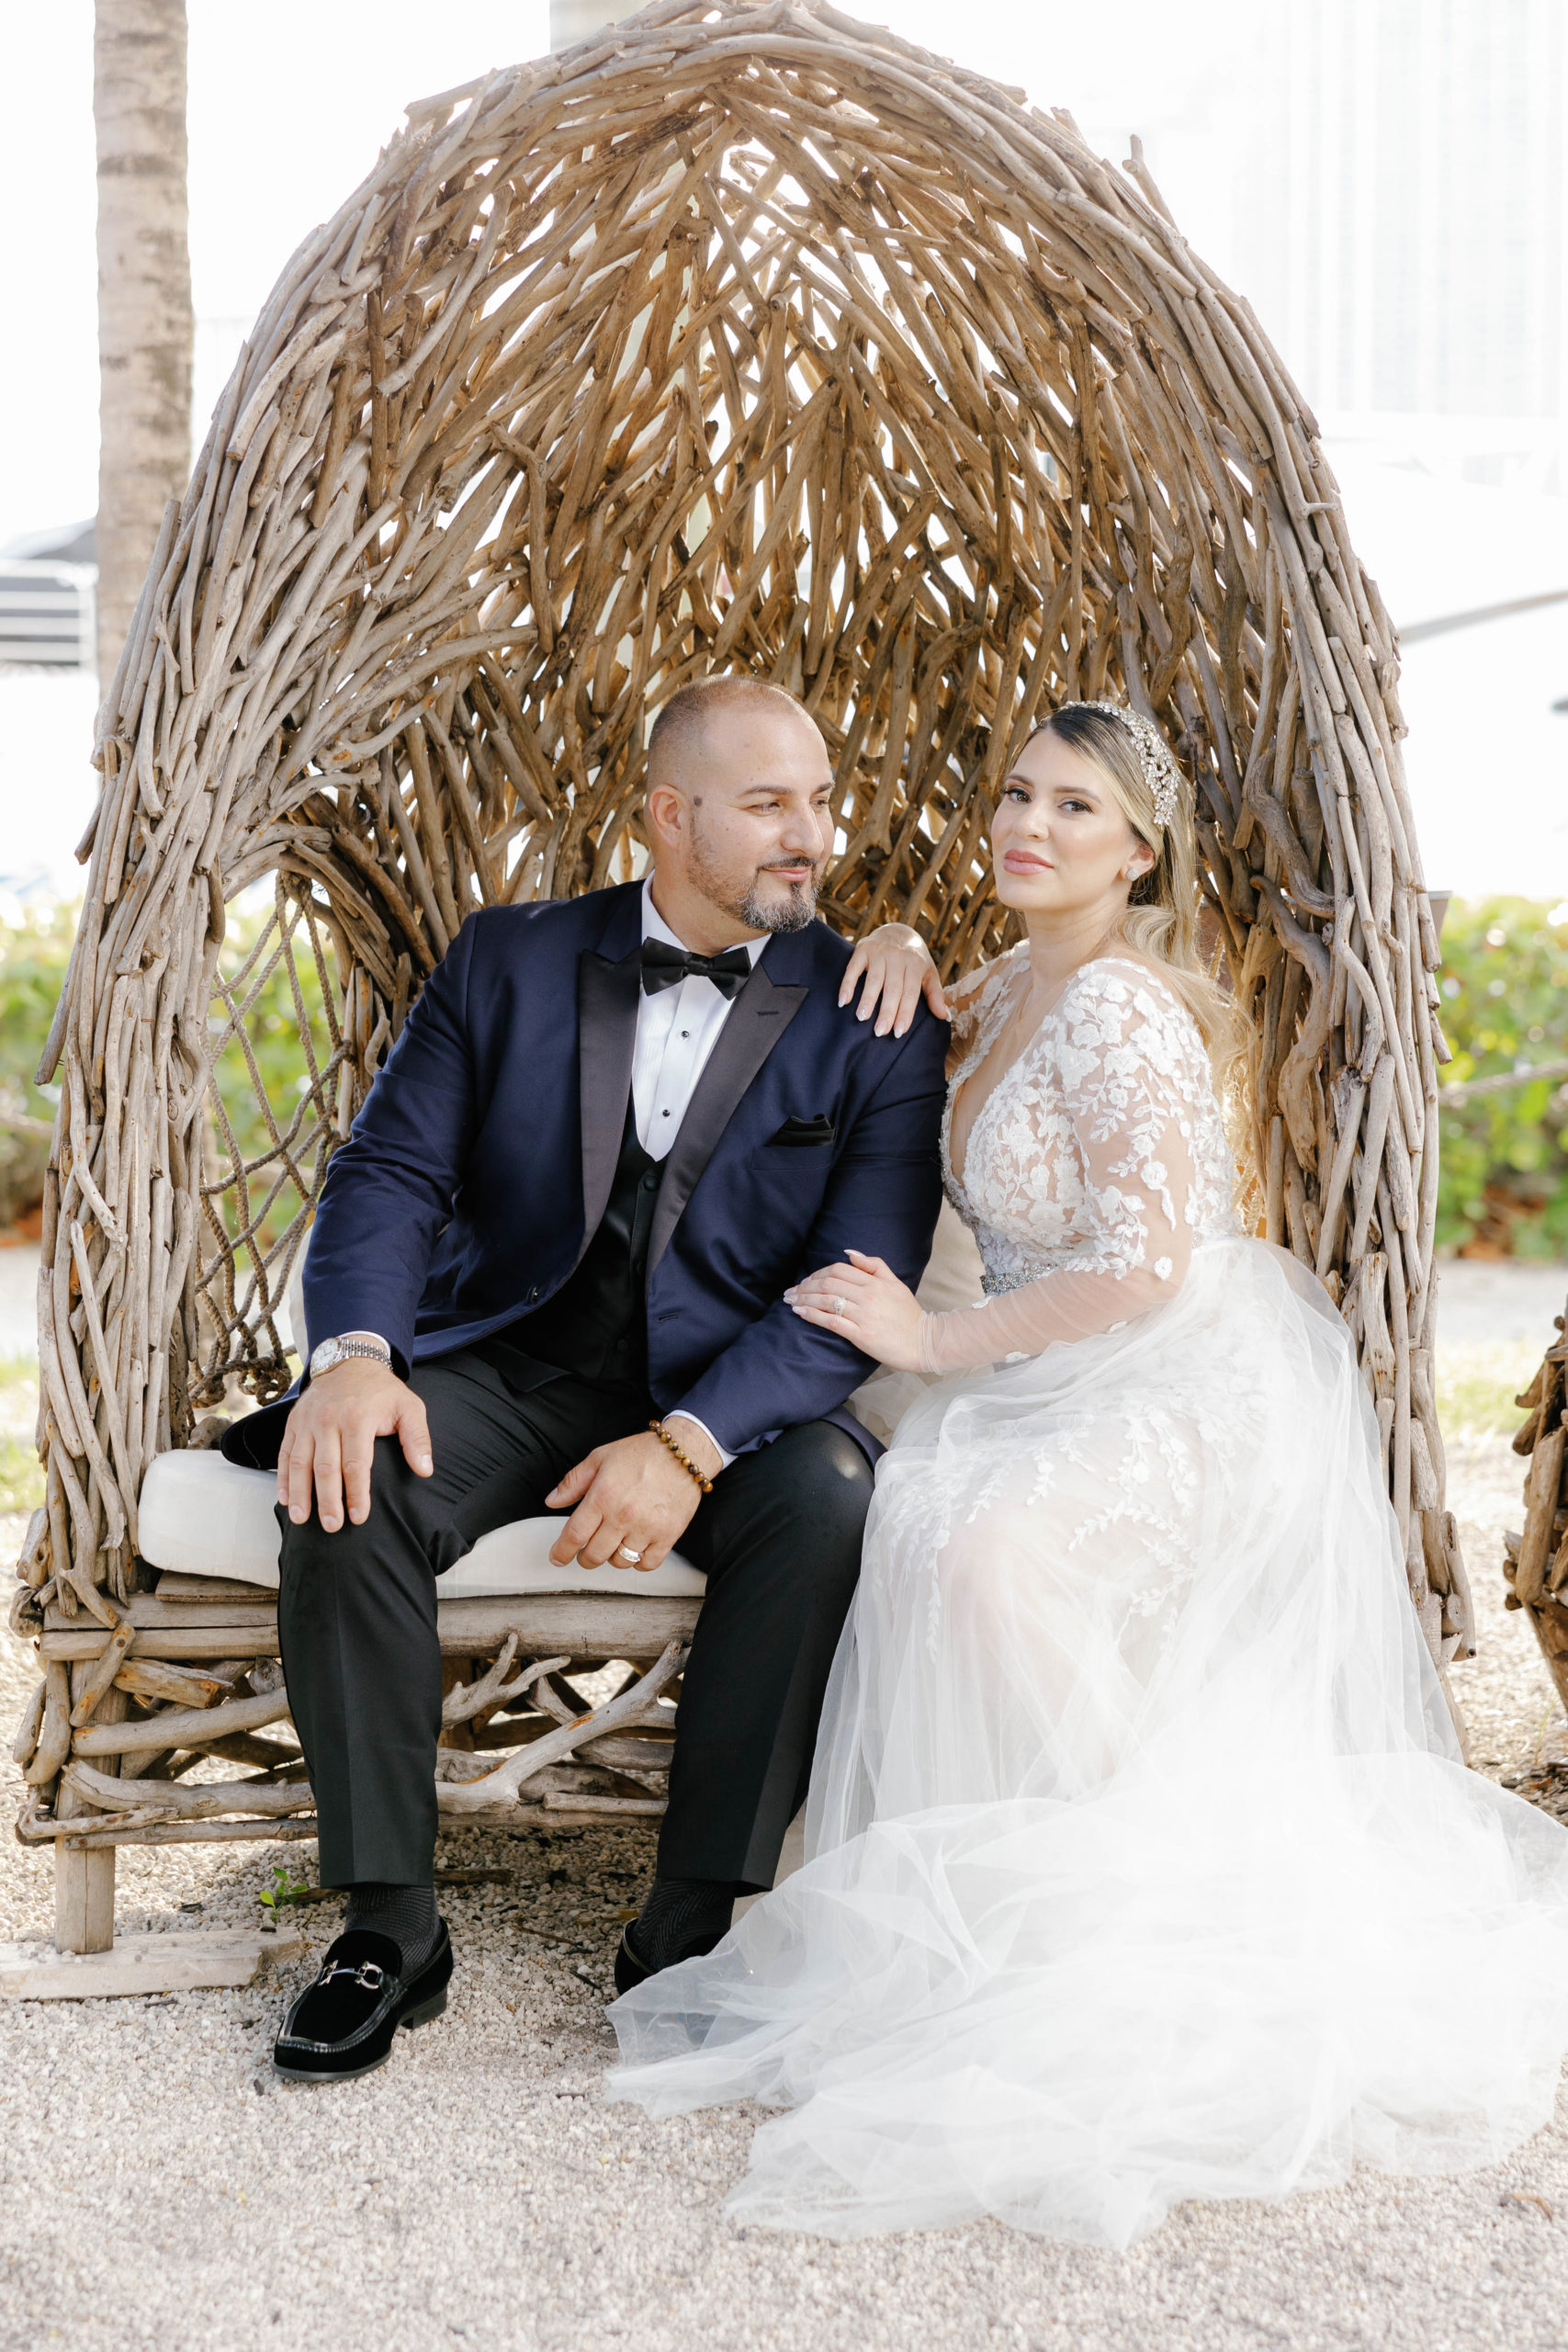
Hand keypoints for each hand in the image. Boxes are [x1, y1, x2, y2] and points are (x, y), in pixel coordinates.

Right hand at [278, 1358, 431, 1531]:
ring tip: (301, 1519)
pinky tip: (285, 1498)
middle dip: (328, 1500)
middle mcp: (329, 1420)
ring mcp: (308, 1421)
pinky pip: (285, 1452)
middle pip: (326, 1468)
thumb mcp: (409, 1407)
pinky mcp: (294, 1423)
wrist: (350, 1361)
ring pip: (300, 1462)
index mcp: (358, 1418)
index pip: (356, 1464)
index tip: (359, 1517)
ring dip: (300, 1493)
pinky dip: (283, 1476)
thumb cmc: (382, 1391)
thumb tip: (424, 1470)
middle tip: (332, 1526)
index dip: (357, 1493)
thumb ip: (418, 1439)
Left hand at [544, 1425, 712, 1571]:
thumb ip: (573, 1482)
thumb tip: (552, 1501)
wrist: (684, 1452)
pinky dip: (638, 1562)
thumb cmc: (642, 1453)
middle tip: (586, 1552)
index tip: (557, 1558)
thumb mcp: (600, 1458)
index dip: (561, 1552)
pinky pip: (647, 1564)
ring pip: (620, 1562)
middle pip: (594, 1555)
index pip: (574, 1535)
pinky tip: (636, 1548)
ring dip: (612, 1557)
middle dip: (585, 1558)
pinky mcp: (668, 1535)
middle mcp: (623, 1515)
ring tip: (615, 1543)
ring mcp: (647, 1528)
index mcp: (602, 1496)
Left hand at [785, 1248, 923, 1370]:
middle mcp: (868, 1296)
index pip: (839, 1270)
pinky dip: (813, 1316)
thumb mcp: (895, 1284)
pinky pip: (832, 1322)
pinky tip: (800, 1313)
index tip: (806, 1281)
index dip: (818, 1273)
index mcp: (875, 1282)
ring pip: (827, 1301)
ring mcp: (864, 1315)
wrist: (924, 1342)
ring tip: (790, 1301)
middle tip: (791, 1291)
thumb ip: (875, 1266)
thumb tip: (849, 1254)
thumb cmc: (909, 1315)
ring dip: (804, 1299)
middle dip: (805, 1286)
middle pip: (828, 1283)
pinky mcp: (861, 1335)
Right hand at [838, 924, 948, 1035]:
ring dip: (867, 999)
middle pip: (892, 988)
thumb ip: (935, 995)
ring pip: (873, 979)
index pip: (910, 993)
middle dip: (886, 1011)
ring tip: (861, 1017)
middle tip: (879, 1032)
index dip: (905, 1013)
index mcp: (915, 965)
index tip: (898, 1032)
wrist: (898, 930)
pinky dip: (847, 984)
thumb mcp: (928, 973)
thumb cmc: (914, 959)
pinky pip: (853, 968)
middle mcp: (898, 957)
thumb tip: (945, 1017)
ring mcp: (879, 952)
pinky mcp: (863, 949)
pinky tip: (844, 1001)